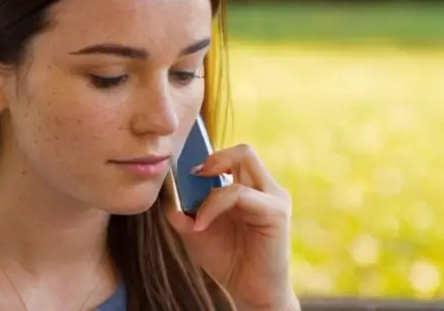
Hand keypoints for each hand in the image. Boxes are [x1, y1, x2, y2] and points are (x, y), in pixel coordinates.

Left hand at [166, 144, 298, 309]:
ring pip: (242, 161)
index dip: (209, 157)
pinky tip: (201, 225)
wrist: (251, 294)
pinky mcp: (276, 211)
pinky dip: (214, 204)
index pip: (234, 157)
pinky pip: (238, 192)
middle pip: (243, 150)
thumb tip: (167, 194)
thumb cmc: (228, 262)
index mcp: (251, 189)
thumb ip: (183, 212)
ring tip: (195, 212)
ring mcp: (274, 197)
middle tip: (191, 177)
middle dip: (213, 158)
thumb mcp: (196, 232)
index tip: (184, 171)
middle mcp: (265, 188)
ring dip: (210, 185)